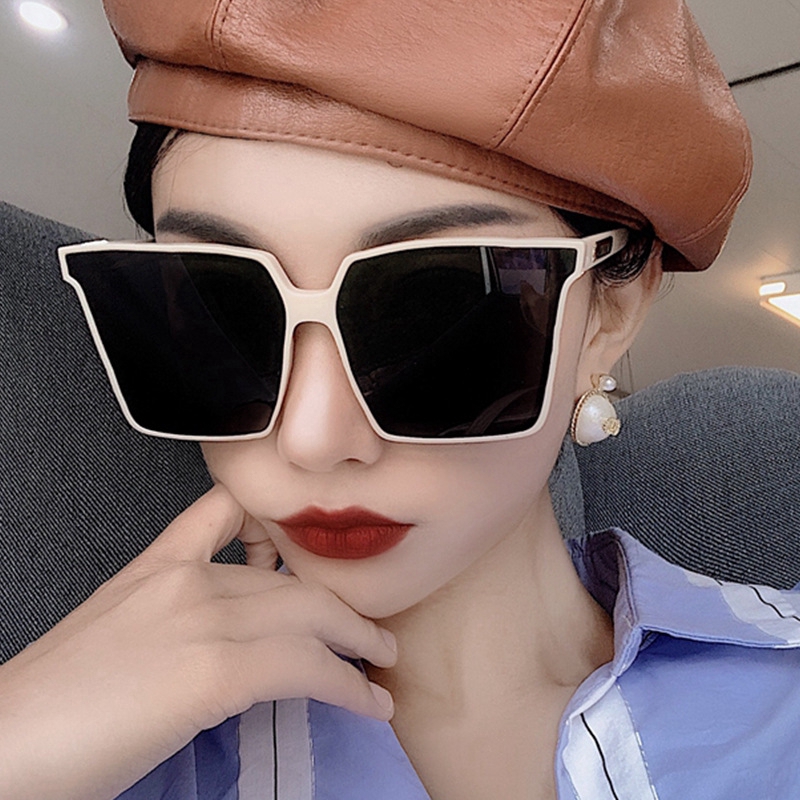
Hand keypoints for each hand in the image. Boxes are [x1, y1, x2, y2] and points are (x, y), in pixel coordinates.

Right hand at [0, 485, 396, 799]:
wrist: (2, 745)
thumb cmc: (48, 705)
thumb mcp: (113, 635)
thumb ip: (168, 619)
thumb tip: (211, 645)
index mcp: (154, 568)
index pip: (224, 511)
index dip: (272, 528)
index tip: (299, 558)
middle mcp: (185, 579)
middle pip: (287, 576)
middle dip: (337, 603)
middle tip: (367, 629)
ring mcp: (203, 618)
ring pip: (309, 612)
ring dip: (357, 639)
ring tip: (382, 659)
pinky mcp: (215, 669)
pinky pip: (306, 665)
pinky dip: (349, 683)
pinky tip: (370, 700)